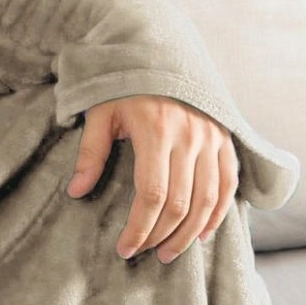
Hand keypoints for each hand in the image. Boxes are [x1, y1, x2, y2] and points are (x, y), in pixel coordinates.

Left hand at [67, 93, 237, 262]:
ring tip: (170, 252)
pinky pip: (229, 184)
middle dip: (161, 236)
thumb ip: (91, 152)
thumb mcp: (101, 112)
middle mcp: (190, 136)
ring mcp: (212, 137)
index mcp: (156, 130)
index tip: (125, 249)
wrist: (161, 51)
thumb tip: (76, 192)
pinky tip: (202, 233)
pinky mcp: (225, 138)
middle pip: (181, 203)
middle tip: (145, 253)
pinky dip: (219, 213)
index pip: (152, 195)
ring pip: (208, 199)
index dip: (139, 229)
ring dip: (190, 233)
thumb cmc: (124, 84)